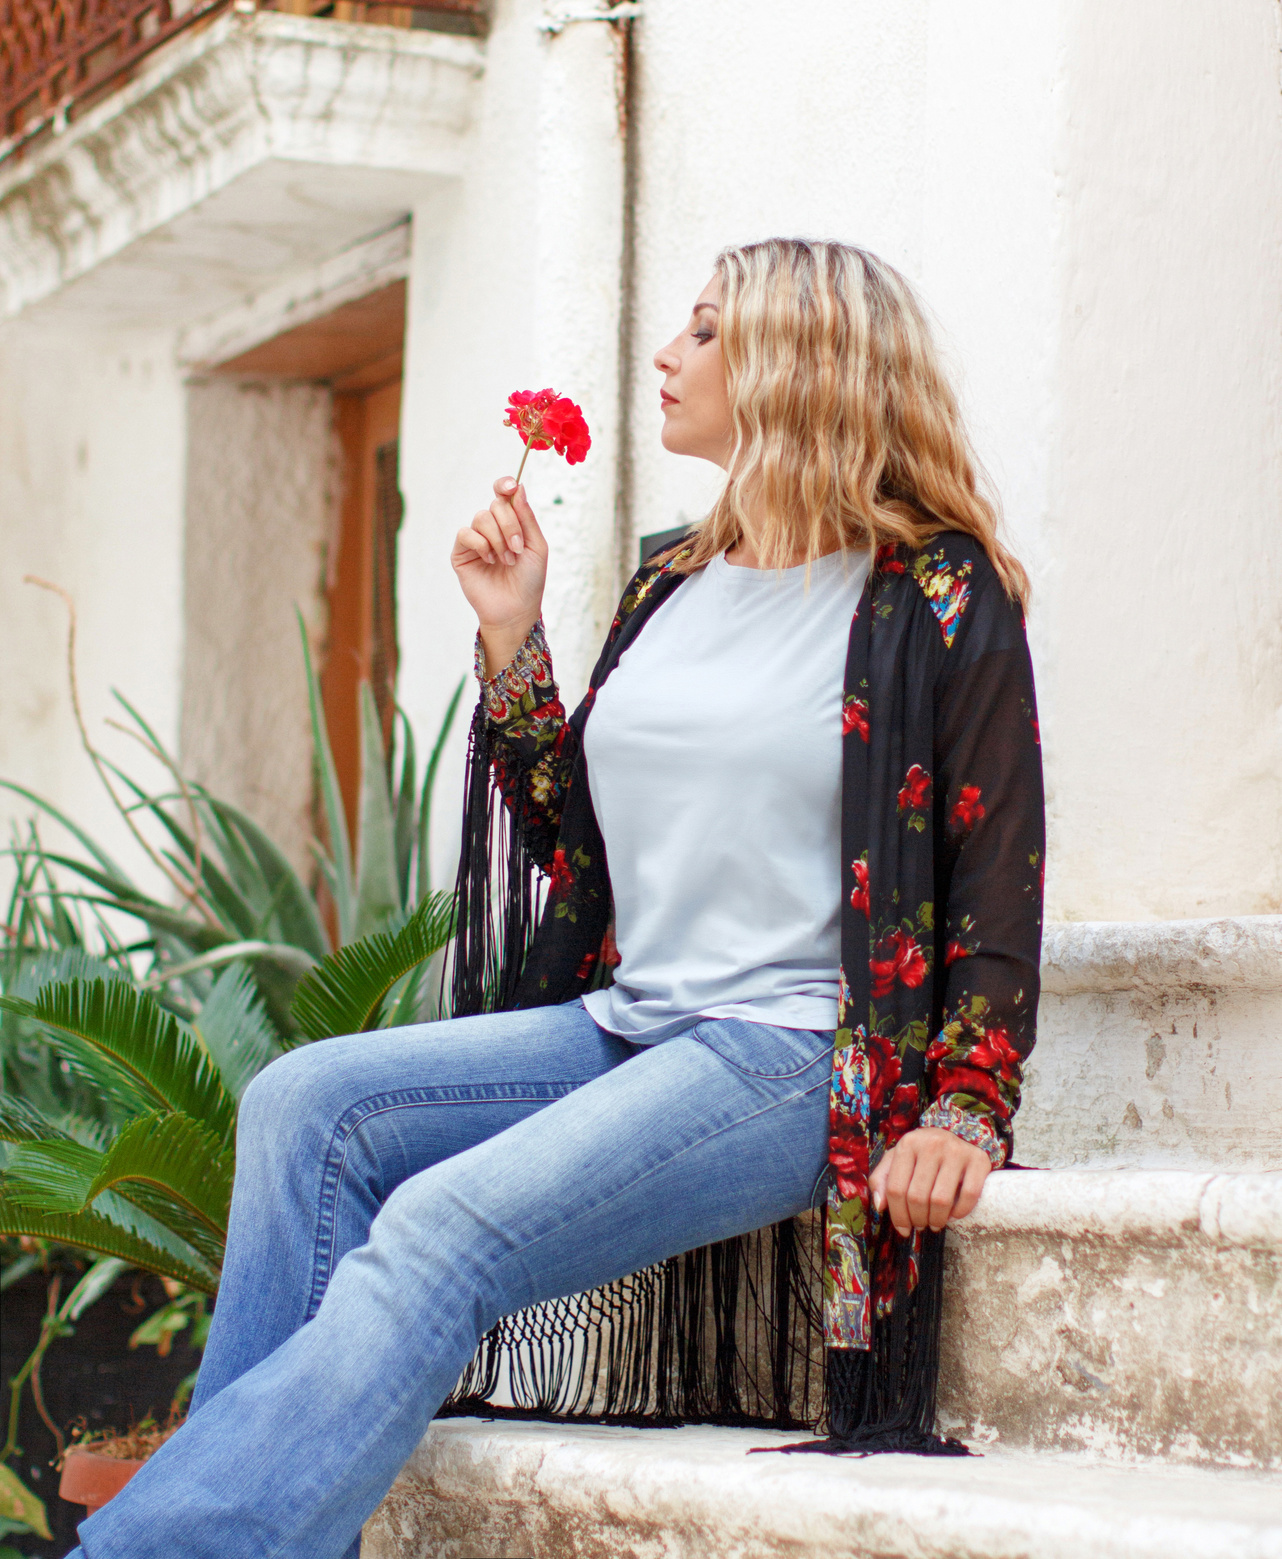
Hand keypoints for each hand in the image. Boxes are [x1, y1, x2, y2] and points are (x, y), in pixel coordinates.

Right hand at [451, 478, 548, 674]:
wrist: (516, 609)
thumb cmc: (529, 580)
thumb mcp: (536, 546)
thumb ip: (527, 517)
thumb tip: (518, 487)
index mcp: (512, 523)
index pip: (503, 494)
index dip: (504, 485)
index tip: (510, 486)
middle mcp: (493, 528)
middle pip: (496, 505)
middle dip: (510, 526)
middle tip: (517, 550)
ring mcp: (476, 539)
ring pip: (481, 518)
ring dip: (498, 539)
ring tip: (506, 560)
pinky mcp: (461, 553)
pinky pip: (466, 533)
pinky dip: (481, 544)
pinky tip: (489, 560)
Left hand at [869, 1127, 989, 1236]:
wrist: (955, 1138)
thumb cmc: (921, 1156)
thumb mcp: (896, 1161)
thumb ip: (882, 1180)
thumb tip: (880, 1206)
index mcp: (908, 1143)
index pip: (896, 1189)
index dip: (898, 1215)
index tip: (904, 1229)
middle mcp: (932, 1143)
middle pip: (917, 1197)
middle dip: (918, 1219)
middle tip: (921, 1225)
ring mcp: (957, 1150)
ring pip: (941, 1199)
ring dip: (936, 1220)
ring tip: (935, 1223)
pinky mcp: (978, 1159)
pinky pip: (969, 1195)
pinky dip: (960, 1212)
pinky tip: (954, 1214)